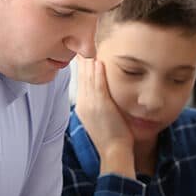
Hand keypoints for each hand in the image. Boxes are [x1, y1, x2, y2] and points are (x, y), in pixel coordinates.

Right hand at [74, 56, 134, 176]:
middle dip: (82, 60)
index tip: (83, 54)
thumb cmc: (112, 137)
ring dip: (88, 62)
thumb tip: (101, 96)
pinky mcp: (101, 106)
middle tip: (82, 44)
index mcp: (83, 107)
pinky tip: (97, 61)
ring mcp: (91, 105)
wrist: (114, 152)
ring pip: (88, 79)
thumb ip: (98, 105)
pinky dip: (97, 73)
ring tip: (88, 46)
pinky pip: (97, 85)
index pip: (81, 82)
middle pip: (81, 77)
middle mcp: (84, 104)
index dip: (82, 67)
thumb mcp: (100, 120)